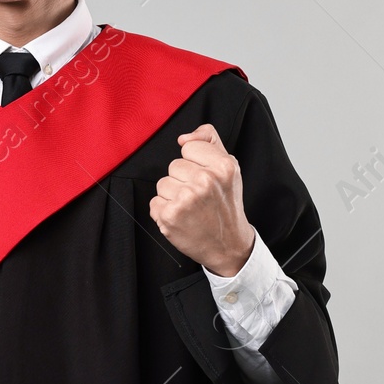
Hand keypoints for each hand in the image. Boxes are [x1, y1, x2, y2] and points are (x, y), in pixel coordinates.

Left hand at [150, 123, 254, 276]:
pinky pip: (155, 202)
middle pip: (174, 165)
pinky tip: (182, 219)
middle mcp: (205, 181)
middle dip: (184, 180)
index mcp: (222, 167)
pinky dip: (165, 211)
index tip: (206, 178)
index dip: (195, 163)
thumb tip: (183, 138)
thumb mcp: (228, 167)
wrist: (228, 245)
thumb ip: (209, 141)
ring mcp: (186, 199)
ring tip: (191, 209)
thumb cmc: (226, 205)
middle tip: (200, 198)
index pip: (189, 147)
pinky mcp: (169, 216)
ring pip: (163, 183)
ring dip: (173, 196)